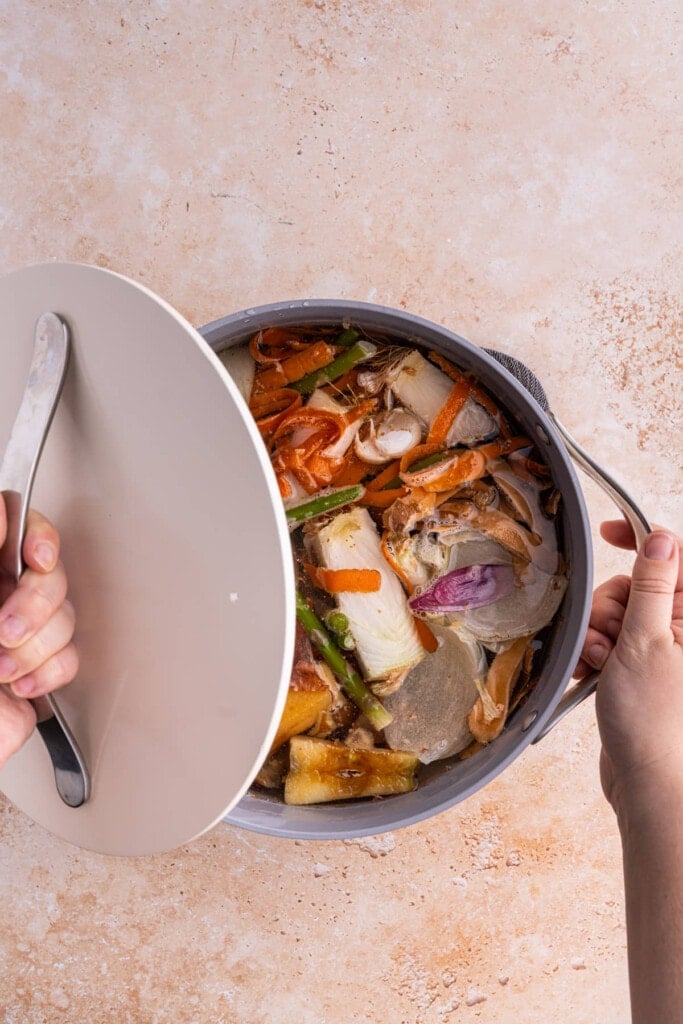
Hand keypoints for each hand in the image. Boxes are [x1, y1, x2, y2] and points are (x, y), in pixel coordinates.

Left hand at [0, 501, 78, 767]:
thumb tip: (1, 513)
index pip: (18, 524)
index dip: (38, 535)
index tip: (35, 558)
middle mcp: (0, 596)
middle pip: (51, 573)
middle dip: (35, 606)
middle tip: (4, 630)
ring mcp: (19, 632)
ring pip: (64, 616)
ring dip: (33, 649)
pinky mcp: (37, 669)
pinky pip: (68, 658)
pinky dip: (46, 674)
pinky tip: (16, 685)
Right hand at [575, 520, 682, 822]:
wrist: (649, 785)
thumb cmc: (654, 724)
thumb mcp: (646, 642)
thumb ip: (653, 586)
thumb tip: (660, 540)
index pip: (677, 558)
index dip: (643, 541)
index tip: (608, 534)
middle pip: (642, 585)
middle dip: (612, 602)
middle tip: (608, 633)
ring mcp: (669, 651)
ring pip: (623, 613)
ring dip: (601, 631)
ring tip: (600, 661)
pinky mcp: (648, 670)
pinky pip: (616, 640)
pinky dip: (599, 650)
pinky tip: (593, 670)